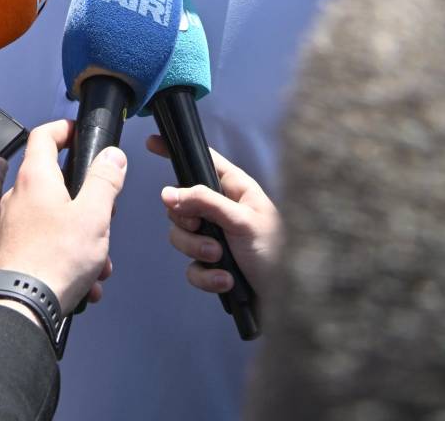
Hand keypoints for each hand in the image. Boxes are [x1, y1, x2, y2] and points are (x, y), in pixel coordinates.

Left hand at [0, 119, 125, 314]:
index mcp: (35, 177)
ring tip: (99, 265)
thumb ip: (104, 181)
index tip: (79, 135)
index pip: (44, 135)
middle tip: (105, 218)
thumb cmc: (56, 259)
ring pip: (54, 220)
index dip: (64, 129)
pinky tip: (85, 283)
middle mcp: (17, 196)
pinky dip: (66, 258)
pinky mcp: (10, 252)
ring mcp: (11, 225)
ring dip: (82, 238)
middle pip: (55, 183)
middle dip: (86, 202)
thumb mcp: (93, 215)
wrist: (21, 307)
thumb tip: (112, 155)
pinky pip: (44, 245)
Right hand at [150, 139, 280, 297]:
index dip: (177, 152)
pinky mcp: (215, 266)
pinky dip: (206, 276)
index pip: (201, 160)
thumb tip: (167, 193)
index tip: (152, 143)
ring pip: (182, 237)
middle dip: (188, 223)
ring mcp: (217, 238)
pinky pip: (192, 268)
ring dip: (198, 251)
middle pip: (181, 205)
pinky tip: (225, 281)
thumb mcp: (241, 220)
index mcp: (234, 189)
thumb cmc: (277, 252)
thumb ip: (204, 202)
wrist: (291, 301)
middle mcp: (222, 210)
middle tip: (203, 230)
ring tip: (220, 259)